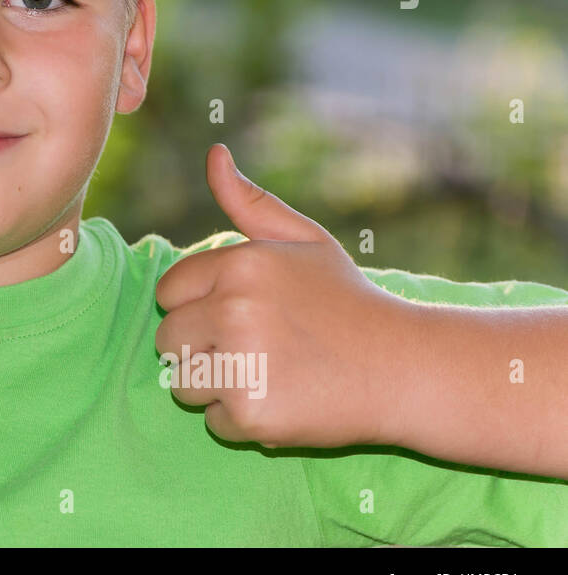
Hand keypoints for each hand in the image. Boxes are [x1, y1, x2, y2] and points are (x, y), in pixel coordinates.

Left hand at [153, 143, 417, 449]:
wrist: (407, 368)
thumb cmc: (347, 300)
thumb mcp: (304, 240)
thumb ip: (250, 202)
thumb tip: (214, 153)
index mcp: (240, 265)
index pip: (168, 293)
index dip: (199, 307)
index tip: (241, 314)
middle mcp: (235, 310)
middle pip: (168, 340)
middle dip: (201, 348)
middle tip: (258, 349)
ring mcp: (243, 364)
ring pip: (182, 383)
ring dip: (216, 386)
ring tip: (270, 373)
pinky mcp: (253, 413)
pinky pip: (214, 421)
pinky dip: (243, 421)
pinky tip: (285, 400)